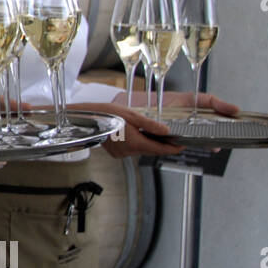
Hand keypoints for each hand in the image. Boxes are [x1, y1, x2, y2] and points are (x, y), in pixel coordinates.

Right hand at [93, 91, 239, 157]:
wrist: (84, 119)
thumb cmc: (106, 113)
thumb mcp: (131, 115)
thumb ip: (150, 124)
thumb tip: (167, 131)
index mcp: (136, 143)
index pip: (160, 149)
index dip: (173, 148)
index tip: (183, 146)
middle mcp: (129, 151)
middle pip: (152, 150)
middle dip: (162, 145)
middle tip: (173, 138)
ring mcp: (121, 154)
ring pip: (142, 150)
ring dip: (149, 143)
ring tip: (155, 134)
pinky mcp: (115, 153)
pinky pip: (132, 150)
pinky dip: (137, 144)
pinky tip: (136, 134)